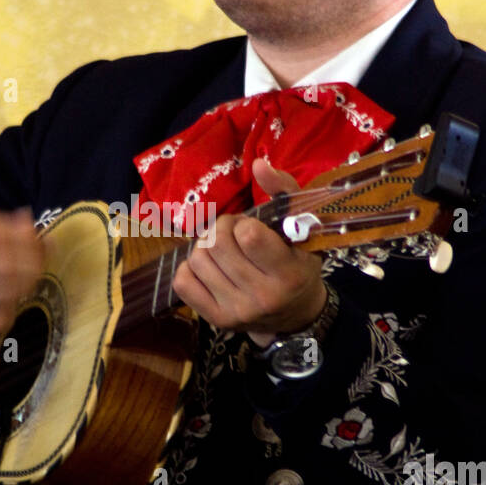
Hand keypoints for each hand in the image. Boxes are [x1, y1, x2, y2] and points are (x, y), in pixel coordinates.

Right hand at [0, 206, 44, 364]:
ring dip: (26, 285)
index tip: (44, 240)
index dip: (29, 239)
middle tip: (44, 261)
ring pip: (4, 293)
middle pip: (5, 264)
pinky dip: (9, 310)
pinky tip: (8, 302)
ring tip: (30, 279)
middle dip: (34, 262)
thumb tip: (26, 221)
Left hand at [172, 158, 326, 348]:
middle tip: (235, 235)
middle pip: (216, 243)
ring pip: (197, 259)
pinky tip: (211, 268)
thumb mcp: (303, 225)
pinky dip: (192, 268)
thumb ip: (284, 190)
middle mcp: (262, 297)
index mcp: (288, 274)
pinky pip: (182, 281)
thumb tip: (258, 163)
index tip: (253, 229)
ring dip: (207, 247)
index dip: (244, 224)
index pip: (247, 235)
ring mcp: (236, 312)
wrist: (294, 314)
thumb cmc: (298, 261)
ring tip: (225, 251)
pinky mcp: (215, 320)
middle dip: (222, 229)